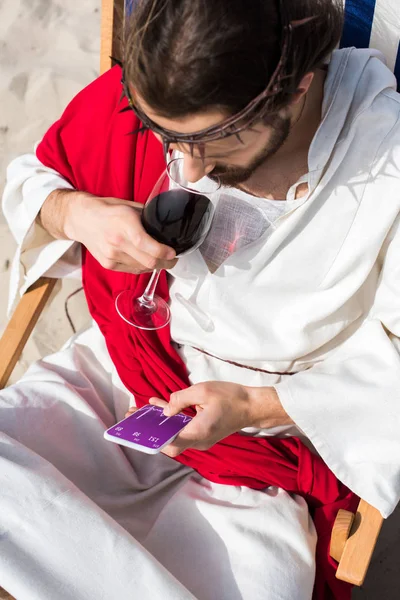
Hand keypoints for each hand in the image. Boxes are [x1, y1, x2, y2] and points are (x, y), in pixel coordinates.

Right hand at [65, 193, 176, 272]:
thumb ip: (148, 218)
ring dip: (155, 266)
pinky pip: (132, 270)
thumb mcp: (130, 207)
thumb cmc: (107, 211)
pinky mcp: (108, 264)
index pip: (149, 247)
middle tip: (173, 259)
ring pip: (142, 268)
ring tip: (161, 259)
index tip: (173, 252)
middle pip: (149, 262)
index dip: (165, 253)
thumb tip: (166, 226)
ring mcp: (112, 256)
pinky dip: (142, 267)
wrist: (81, 219)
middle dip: (166, 263)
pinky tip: (146, 261)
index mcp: (125, 224)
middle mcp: (118, 242)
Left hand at [126, 382, 291, 456]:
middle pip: (169, 441)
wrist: (253, 406)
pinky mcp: (203, 432)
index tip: (138, 433)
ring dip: (158, 424)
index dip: (154, 442)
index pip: (171, 445)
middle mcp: (199, 440)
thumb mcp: (203, 391)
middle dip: (150, 431)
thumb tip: (166, 410)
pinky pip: (183, 428)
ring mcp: (201, 438)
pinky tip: (159, 406)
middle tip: (131, 419)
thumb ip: (180, 399)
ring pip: (174, 434)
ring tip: (139, 412)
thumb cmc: (231, 397)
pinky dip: (171, 420)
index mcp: (199, 432)